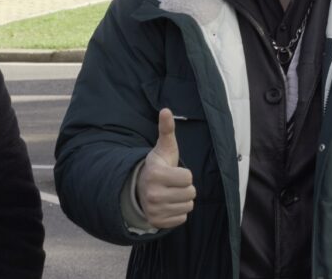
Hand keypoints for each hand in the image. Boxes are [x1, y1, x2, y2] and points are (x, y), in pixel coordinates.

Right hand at [135, 108, 195, 228]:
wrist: (140, 188)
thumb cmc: (159, 166)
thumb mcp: (163, 148)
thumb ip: (166, 130)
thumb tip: (166, 110)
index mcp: (155, 174)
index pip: (188, 177)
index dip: (184, 174)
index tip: (173, 172)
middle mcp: (152, 194)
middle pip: (190, 193)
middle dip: (185, 187)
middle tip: (172, 183)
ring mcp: (154, 210)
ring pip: (188, 206)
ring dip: (182, 199)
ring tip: (170, 193)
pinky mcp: (157, 222)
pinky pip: (182, 219)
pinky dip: (178, 212)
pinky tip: (168, 204)